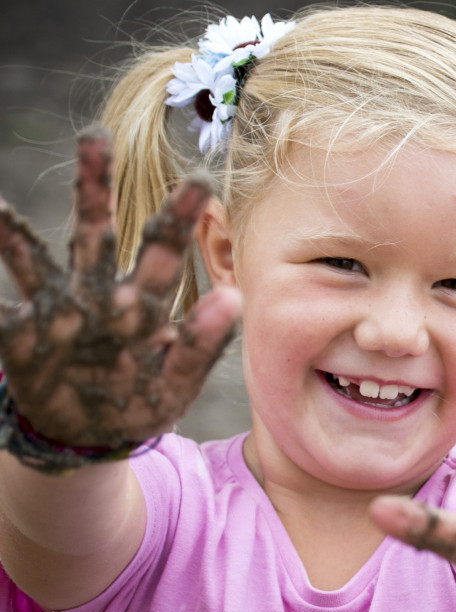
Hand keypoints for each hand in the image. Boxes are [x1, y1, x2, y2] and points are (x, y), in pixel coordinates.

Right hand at [0, 130, 239, 465]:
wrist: (92, 434)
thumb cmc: (141, 399)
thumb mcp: (178, 382)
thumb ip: (202, 344)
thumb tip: (233, 297)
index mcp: (142, 302)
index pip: (161, 249)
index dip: (178, 216)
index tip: (198, 178)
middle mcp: (95, 292)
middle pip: (94, 231)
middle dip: (94, 185)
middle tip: (96, 133)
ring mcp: (55, 309)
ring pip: (36, 258)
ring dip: (15, 230)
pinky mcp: (23, 335)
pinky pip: (1, 307)